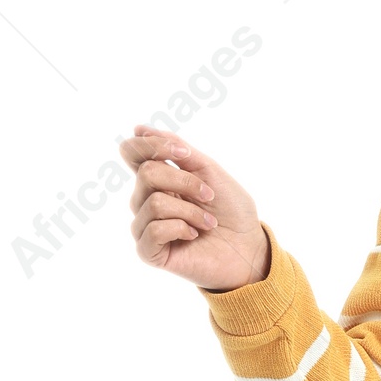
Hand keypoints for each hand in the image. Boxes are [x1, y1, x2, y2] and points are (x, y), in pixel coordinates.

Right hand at [117, 125, 269, 291]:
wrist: (248, 248)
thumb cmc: (231, 211)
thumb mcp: (208, 171)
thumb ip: (177, 150)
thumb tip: (139, 129)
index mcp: (157, 179)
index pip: (132, 152)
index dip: (152, 145)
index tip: (184, 155)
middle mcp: (145, 200)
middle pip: (147, 173)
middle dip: (185, 181)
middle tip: (209, 196)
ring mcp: (144, 226)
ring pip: (155, 202)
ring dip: (191, 211)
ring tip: (208, 223)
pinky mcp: (149, 252)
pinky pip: (154, 230)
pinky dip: (182, 229)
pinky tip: (193, 236)